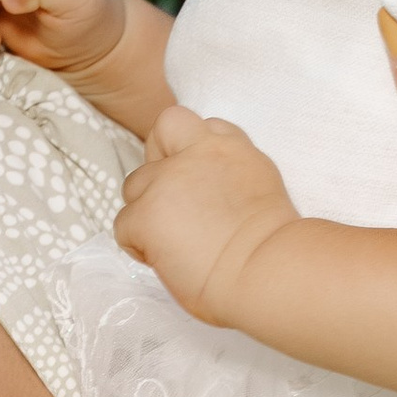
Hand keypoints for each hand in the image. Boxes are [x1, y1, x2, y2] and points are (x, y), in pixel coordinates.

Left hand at [114, 106, 299, 320]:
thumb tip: (210, 193)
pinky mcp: (145, 213)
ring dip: (146, 207)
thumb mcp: (261, 187)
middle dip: (159, 166)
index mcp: (230, 149)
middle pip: (158, 137)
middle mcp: (196, 154)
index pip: (196, 124)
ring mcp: (166, 181)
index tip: (198, 180)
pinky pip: (124, 226)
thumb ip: (231, 174)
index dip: (188, 148)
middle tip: (174, 205)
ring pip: (133, 184)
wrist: (266, 271)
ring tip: (170, 239)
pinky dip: (137, 245)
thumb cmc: (273, 248)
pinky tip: (164, 260)